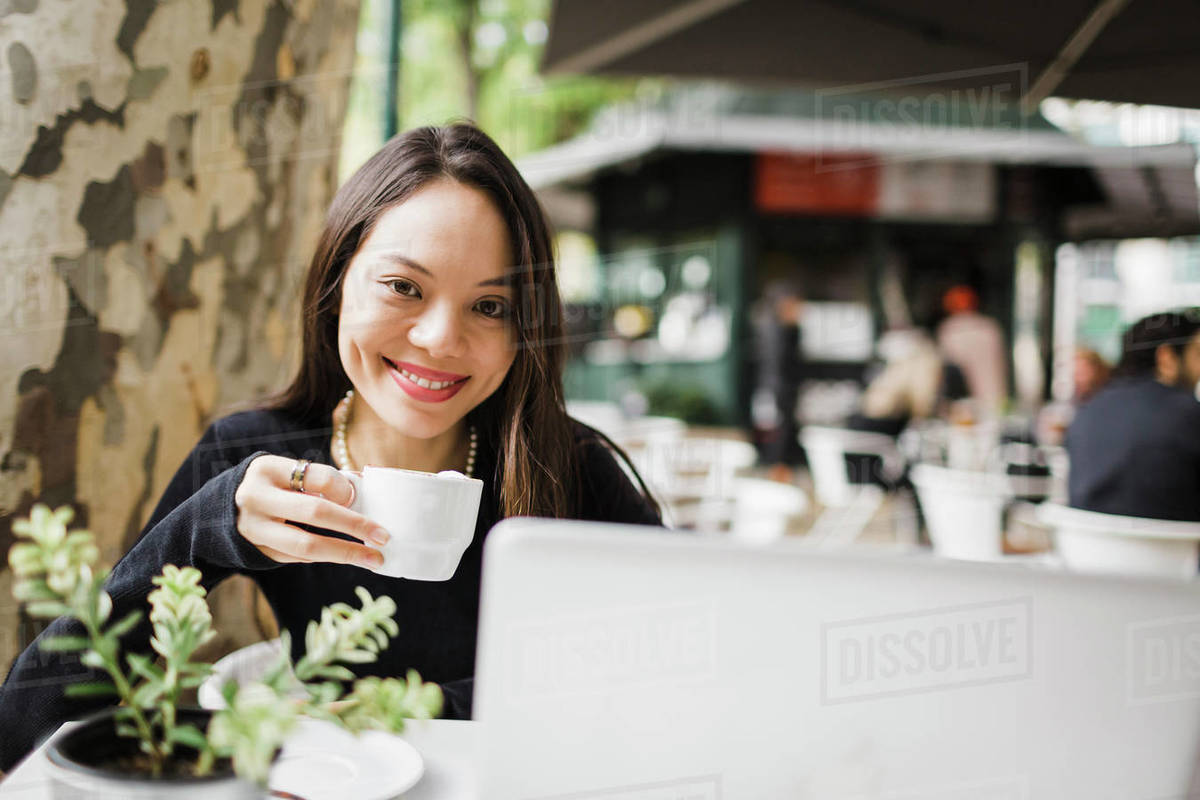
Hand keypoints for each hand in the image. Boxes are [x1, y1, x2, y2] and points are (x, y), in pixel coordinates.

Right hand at [234, 456, 388, 567]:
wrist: (225, 508)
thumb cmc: (273, 486)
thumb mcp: (289, 473)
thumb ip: (322, 480)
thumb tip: (367, 489)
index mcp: (268, 469)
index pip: (317, 477)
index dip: (344, 489)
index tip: (361, 499)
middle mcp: (256, 498)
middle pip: (314, 512)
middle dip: (354, 525)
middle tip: (383, 536)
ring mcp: (254, 529)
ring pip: (306, 545)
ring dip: (346, 553)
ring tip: (375, 559)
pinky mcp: (259, 551)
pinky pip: (300, 558)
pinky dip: (328, 557)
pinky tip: (349, 557)